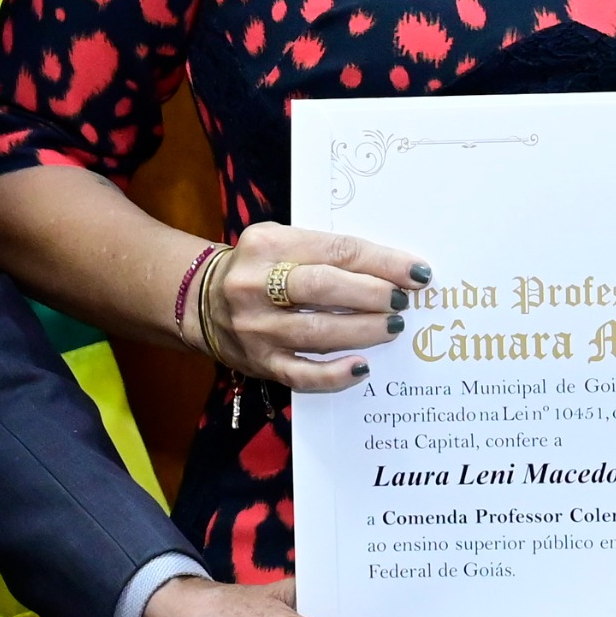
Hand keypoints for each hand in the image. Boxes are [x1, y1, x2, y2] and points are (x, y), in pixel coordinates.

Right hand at [197, 223, 429, 390]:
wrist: (199, 301)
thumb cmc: (259, 268)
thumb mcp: (282, 242)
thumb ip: (327, 252)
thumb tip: (392, 270)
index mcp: (266, 244)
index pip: (335, 250)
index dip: (382, 262)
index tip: (416, 272)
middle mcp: (255, 285)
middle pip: (324, 288)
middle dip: (373, 294)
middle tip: (403, 300)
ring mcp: (254, 328)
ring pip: (317, 332)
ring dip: (363, 330)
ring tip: (393, 326)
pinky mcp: (258, 362)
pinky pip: (301, 374)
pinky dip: (335, 374)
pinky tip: (362, 367)